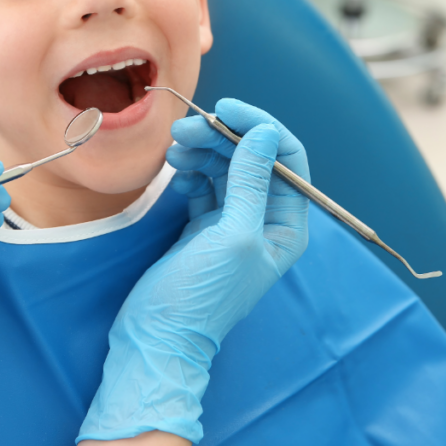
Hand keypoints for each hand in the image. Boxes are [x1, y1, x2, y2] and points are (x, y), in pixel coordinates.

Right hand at [78, 100, 308, 443]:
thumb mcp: (233, 234)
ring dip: (202, 151)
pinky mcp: (203, 226)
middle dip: (221, 137)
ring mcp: (233, 222)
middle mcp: (265, 220)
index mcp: (286, 224)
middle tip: (184, 129)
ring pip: (224, 167)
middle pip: (251, 157)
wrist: (158, 336)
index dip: (259, 127)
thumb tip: (264, 132)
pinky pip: (203, 183)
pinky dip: (190, 171)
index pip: (287, 158)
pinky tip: (176, 174)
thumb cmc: (202, 295)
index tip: (224, 109)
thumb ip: (250, 181)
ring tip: (174, 148)